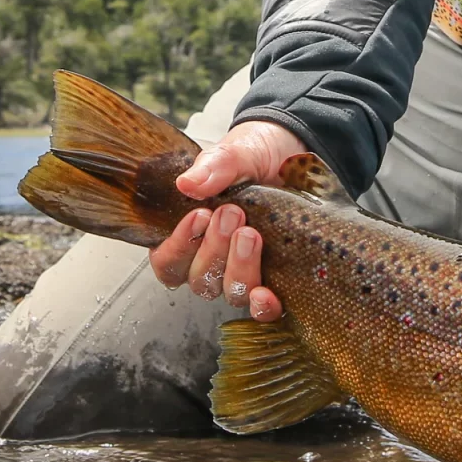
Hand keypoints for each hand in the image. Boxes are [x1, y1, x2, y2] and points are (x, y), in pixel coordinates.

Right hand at [148, 120, 304, 321]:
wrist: (295, 153)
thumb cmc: (255, 156)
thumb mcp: (236, 153)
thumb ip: (214, 167)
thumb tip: (188, 184)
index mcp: (190, 235)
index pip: (167, 262)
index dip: (178, 246)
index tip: (198, 216)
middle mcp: (213, 260)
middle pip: (200, 280)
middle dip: (214, 248)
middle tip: (232, 214)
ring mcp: (244, 271)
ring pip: (230, 292)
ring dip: (238, 268)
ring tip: (251, 234)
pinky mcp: (276, 278)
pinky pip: (262, 308)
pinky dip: (262, 306)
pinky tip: (265, 294)